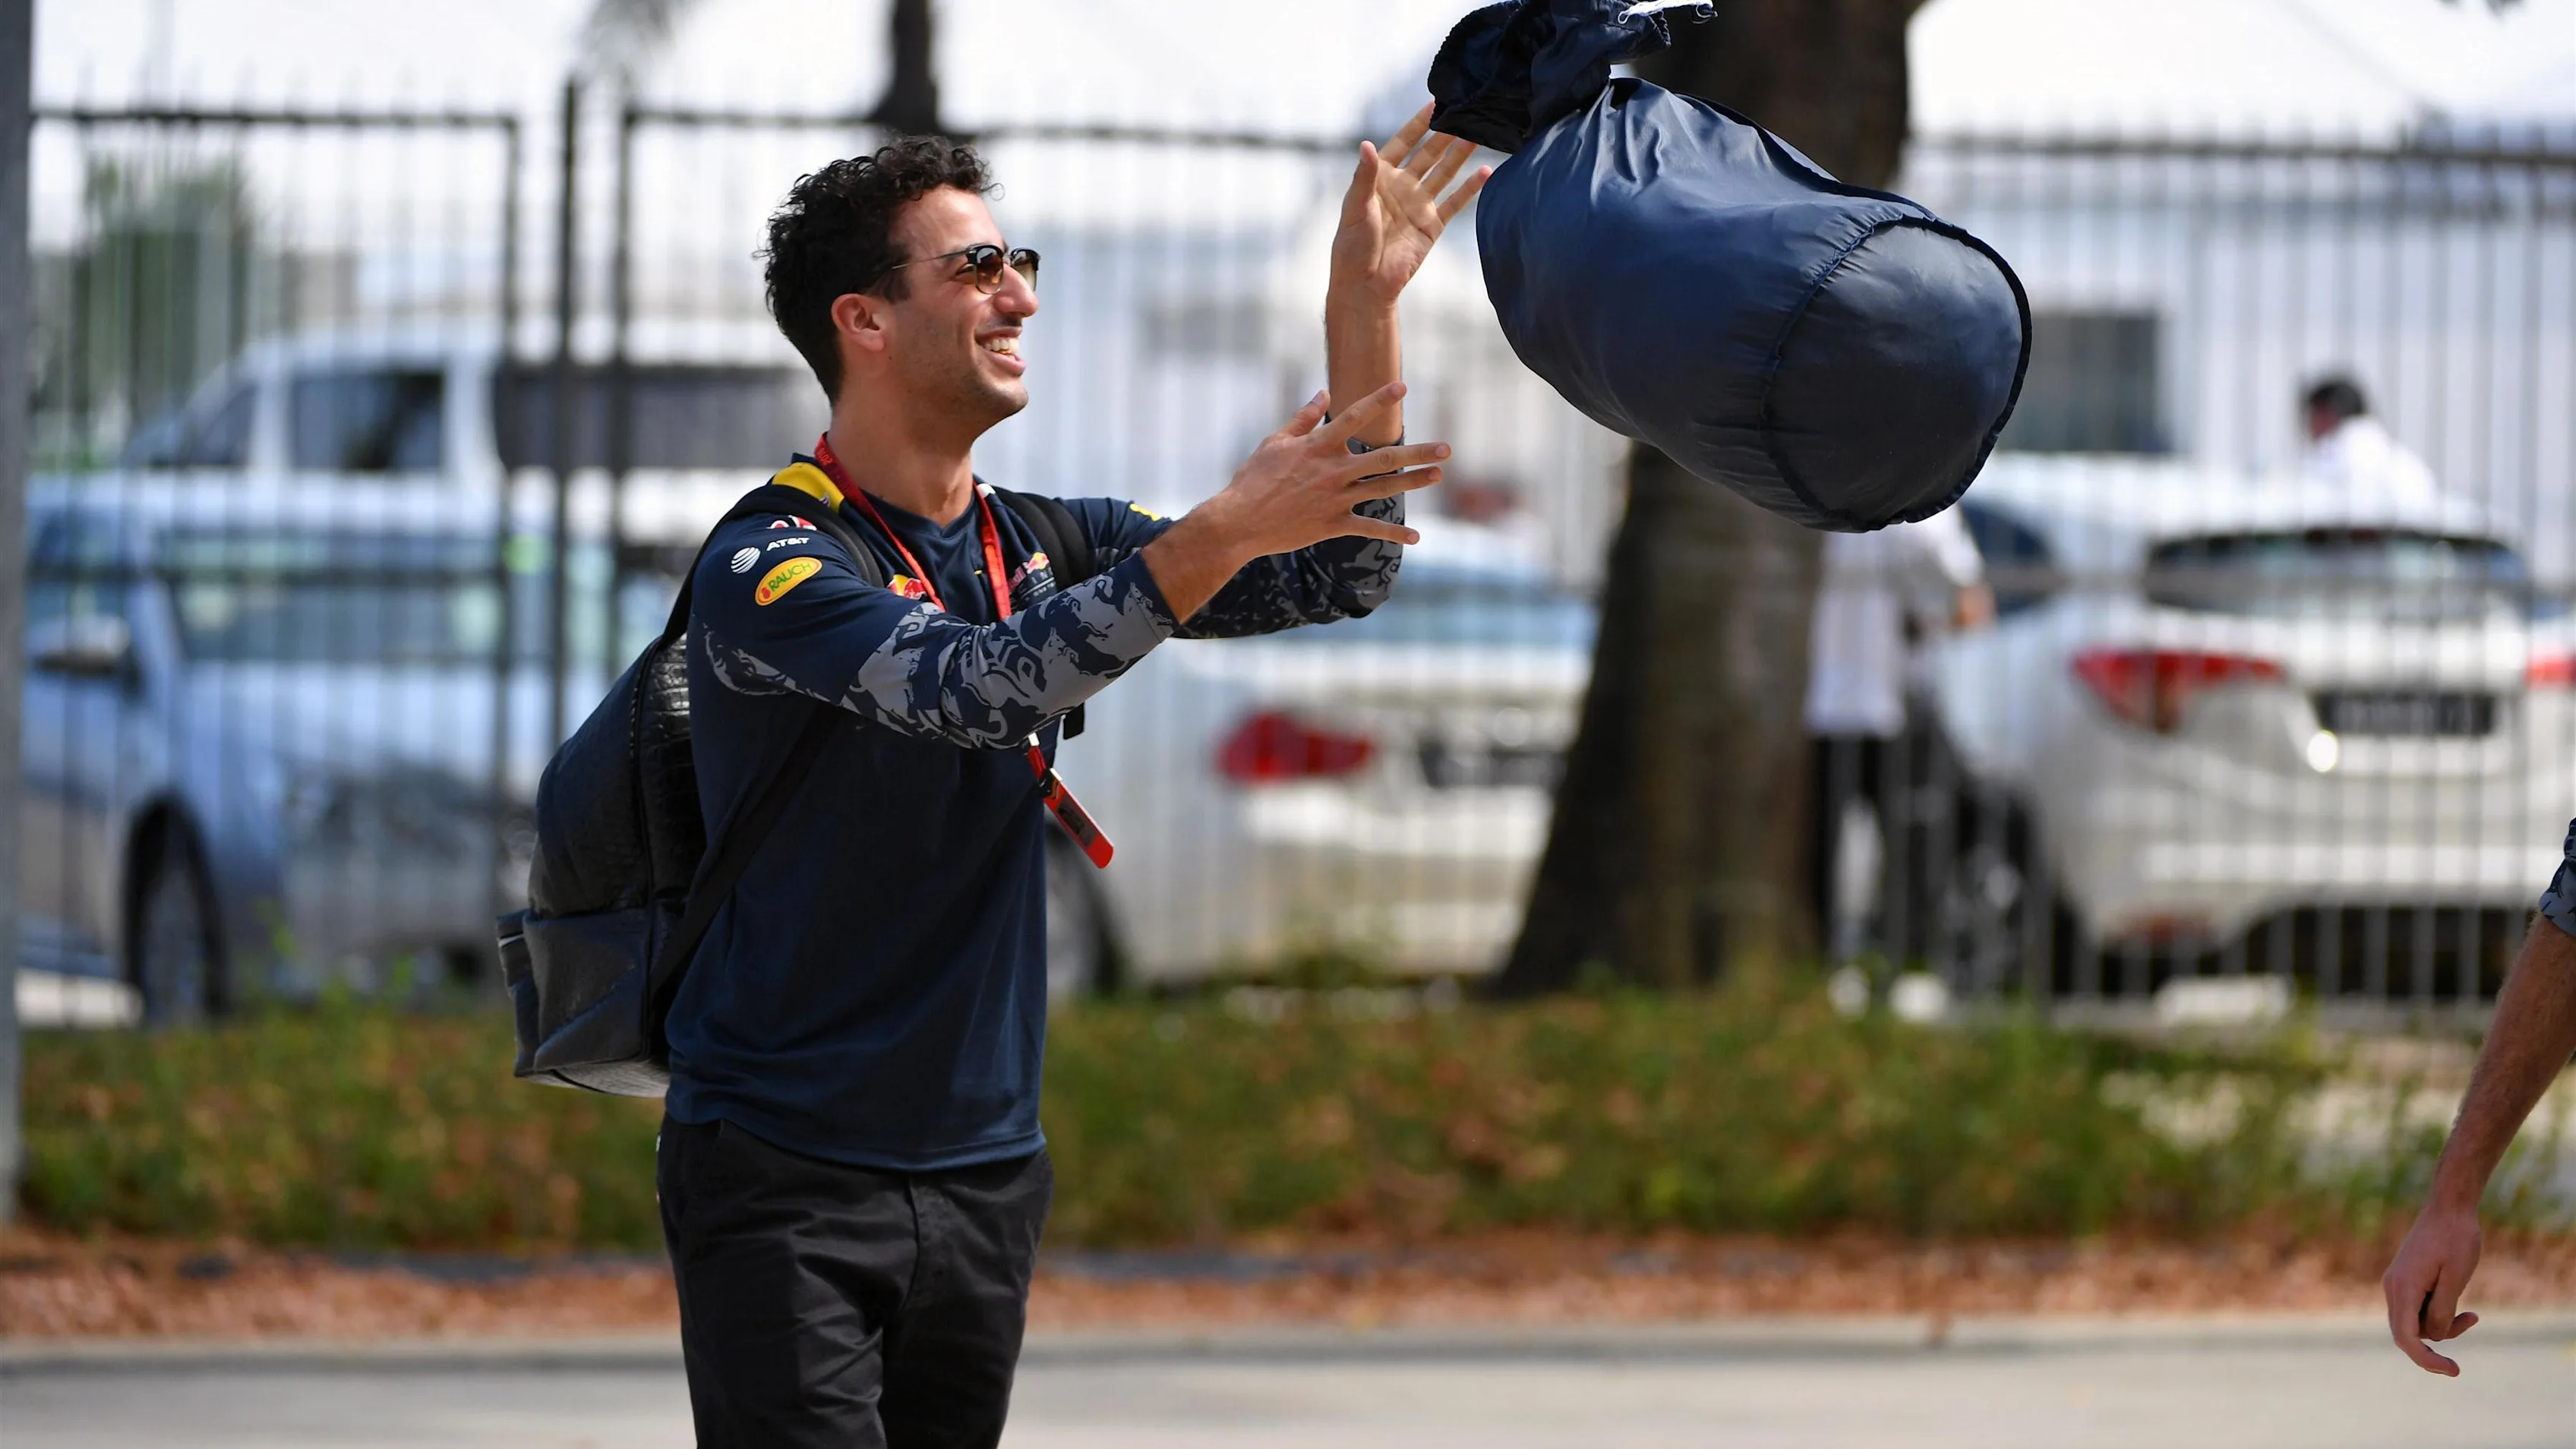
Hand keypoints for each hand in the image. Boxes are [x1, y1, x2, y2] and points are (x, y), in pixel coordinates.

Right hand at [1140, 383, 1445, 621]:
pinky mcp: (1333, 524)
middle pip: (1384, 458)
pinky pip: (1369, 528)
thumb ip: (1303, 418)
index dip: (1378, 400)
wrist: (1239, 521)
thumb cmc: (1253, 478)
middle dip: (1417, 453)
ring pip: (1383, 489)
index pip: (1354, 417)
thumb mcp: (1275, 442)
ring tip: (1438, 475)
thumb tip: (1324, 393)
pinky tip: (1416, 537)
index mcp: (1317, 446)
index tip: (1402, 386)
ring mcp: (1335, 498)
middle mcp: (1332, 470)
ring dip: (1414, 482)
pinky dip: (1393, 533)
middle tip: (1446, 449)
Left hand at [1328, 104, 1492, 306]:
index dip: (1418, 124)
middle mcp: (1402, 186)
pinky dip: (1470, 188)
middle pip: (1429, 154)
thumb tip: (1366, 145)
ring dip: (1460, 155)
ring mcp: (1419, 204)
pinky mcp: (1432, 225)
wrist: (1365, 284)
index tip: (1435, 103)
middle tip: (1465, 113)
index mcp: (1380, 177)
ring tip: (1478, 134)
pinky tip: (1486, 171)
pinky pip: (1455, 202)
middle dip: (1446, 134)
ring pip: (1444, 173)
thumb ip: (1365, 176)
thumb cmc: (1352, 245)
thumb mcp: (1355, 206)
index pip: (1403, 142)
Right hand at [2382, 1201, 2483, 1375]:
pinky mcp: (2406, 1281)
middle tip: (2465, 1350)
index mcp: (2403, 1287)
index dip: (2426, 1360)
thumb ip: (2443, 1310)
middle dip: (2434, 1348)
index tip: (2453, 1371)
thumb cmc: (2456, 1239)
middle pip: (2407, 1334)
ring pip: (2415, 1323)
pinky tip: (2465, 1309)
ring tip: (2472, 1315)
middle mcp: (2393, 1288)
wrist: (2449, 1208)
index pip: (2406, 1337)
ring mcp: (2397, 1284)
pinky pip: (2418, 1310)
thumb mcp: (2457, 1277)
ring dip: (2442, 1327)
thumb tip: (2436, 1337)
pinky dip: (2438, 1315)